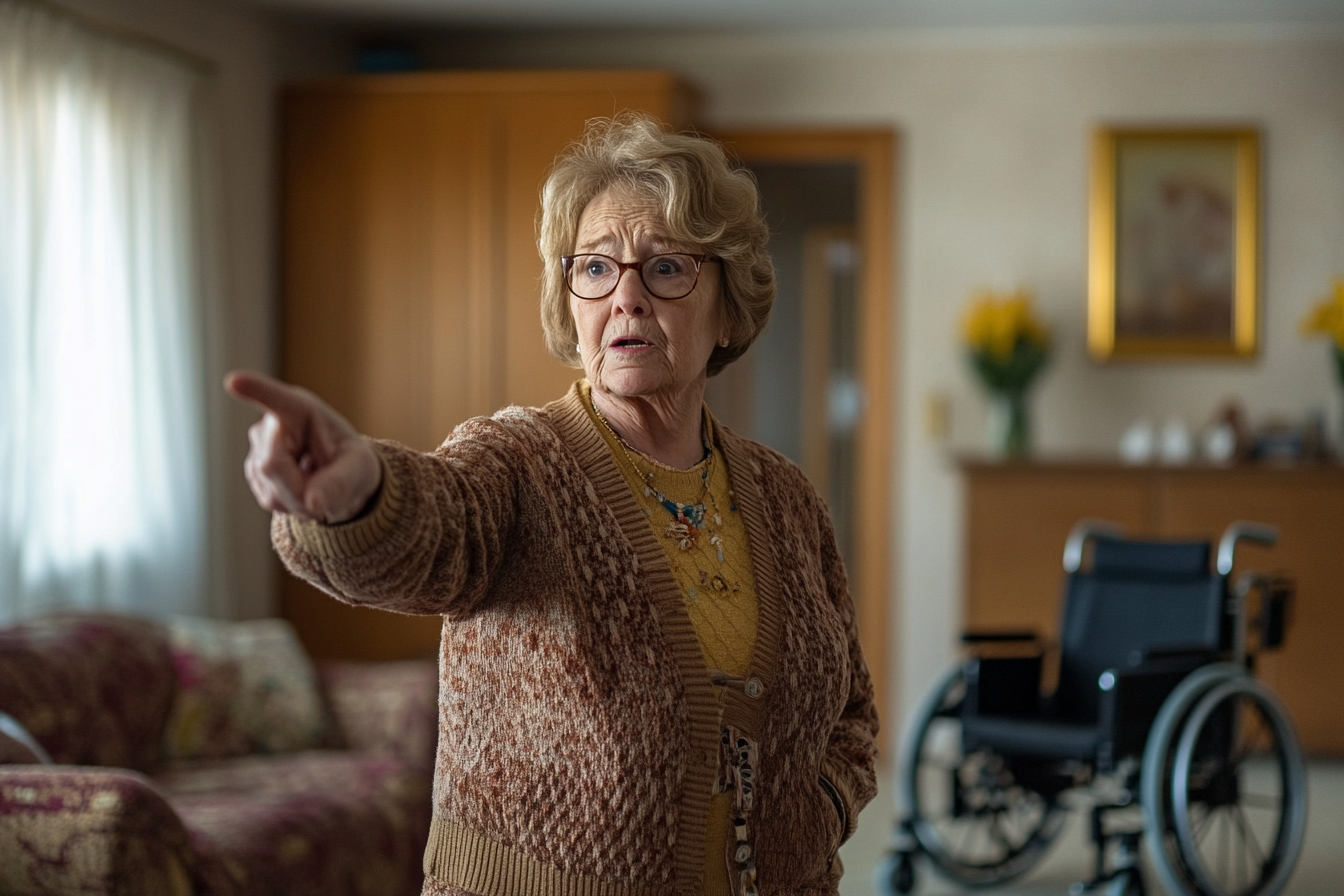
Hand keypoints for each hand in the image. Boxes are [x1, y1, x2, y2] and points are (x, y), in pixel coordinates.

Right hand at [224, 371, 381, 523]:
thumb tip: (313, 503)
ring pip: (270, 488)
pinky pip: (269, 499)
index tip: (235, 381)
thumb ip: (340, 483)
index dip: (255, 389)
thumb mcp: (359, 469)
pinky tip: (303, 489)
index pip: (275, 398)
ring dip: (298, 500)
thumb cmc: (352, 463)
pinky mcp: (253, 471)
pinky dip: (290, 504)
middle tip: (327, 490)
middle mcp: (273, 424)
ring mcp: (258, 448)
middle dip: (301, 489)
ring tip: (317, 486)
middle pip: (272, 465)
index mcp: (302, 409)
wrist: (341, 478)